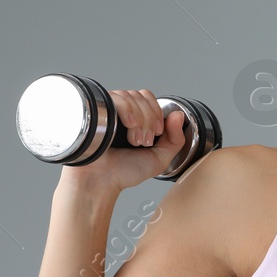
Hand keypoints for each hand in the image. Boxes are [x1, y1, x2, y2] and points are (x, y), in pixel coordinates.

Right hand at [59, 88, 186, 193]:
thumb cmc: (123, 172)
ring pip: (131, 96)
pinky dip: (128, 111)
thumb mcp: (159, 159)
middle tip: (145, 141)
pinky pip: (117, 98)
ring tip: (134, 140)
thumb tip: (179, 114)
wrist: (100, 180)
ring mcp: (107, 109)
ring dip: (140, 119)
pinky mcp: (96, 109)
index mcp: (134, 119)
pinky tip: (128, 126)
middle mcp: (119, 112)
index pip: (148, 99)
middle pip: (142, 96)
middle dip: (150, 119)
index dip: (157, 113)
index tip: (157, 133)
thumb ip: (175, 139)